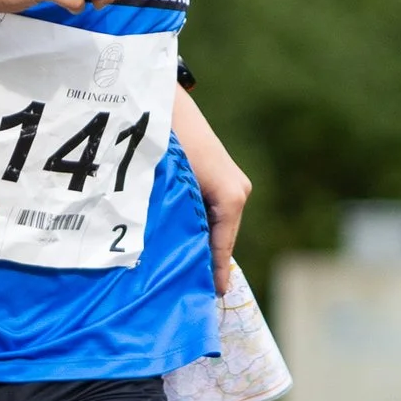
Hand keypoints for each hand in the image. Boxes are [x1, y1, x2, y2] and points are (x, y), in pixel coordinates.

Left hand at [172, 91, 249, 296]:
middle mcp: (238, 191)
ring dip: (200, 245)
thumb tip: (173, 258)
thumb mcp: (172, 187)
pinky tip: (181, 243)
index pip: (222, 247)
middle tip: (187, 292)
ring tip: (181, 273)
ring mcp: (231, 184)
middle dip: (205, 263)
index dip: (214, 274)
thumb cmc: (168, 142)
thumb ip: (177, 222)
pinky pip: (211, 213)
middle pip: (221, 239)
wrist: (163, 101)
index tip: (210, 299)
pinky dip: (198, 229)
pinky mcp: (220, 179)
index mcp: (232, 196)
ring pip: (216, 226)